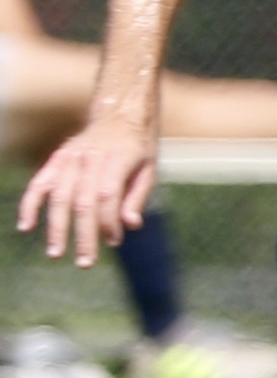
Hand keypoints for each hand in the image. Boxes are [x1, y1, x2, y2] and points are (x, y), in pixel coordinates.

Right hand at [14, 116, 155, 266]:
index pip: (108, 194)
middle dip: (84, 234)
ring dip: (56, 227)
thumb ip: (137, 197)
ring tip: (56, 253)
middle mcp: (91, 157)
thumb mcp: (149, 169)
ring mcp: (70, 158)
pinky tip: (26, 226)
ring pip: (60, 197)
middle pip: (83, 201)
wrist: (118, 115)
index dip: (109, 221)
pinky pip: (39, 184)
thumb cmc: (138, 149)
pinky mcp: (56, 160)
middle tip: (85, 262)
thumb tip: (130, 226)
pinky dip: (30, 205)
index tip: (113, 242)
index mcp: (119, 157)